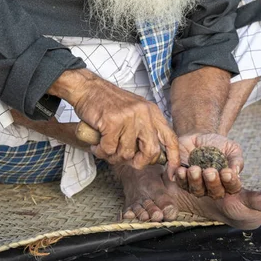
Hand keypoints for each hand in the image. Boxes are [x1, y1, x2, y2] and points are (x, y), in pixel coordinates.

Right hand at [49, 69, 179, 177]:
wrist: (87, 88)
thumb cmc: (108, 103)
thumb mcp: (134, 111)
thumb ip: (145, 130)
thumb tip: (152, 157)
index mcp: (152, 112)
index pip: (170, 138)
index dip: (173, 158)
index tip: (171, 173)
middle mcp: (144, 113)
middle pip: (151, 151)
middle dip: (138, 162)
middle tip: (125, 160)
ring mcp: (128, 117)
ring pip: (127, 153)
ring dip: (113, 156)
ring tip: (105, 147)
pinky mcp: (112, 122)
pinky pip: (109, 149)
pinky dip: (101, 151)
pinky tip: (97, 143)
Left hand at [176, 132, 243, 198]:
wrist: (199, 136)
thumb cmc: (219, 144)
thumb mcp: (232, 148)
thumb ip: (236, 160)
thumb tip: (235, 172)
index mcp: (228, 181)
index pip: (232, 187)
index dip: (230, 182)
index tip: (227, 172)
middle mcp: (213, 187)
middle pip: (214, 193)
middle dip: (212, 183)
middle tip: (209, 172)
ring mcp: (197, 185)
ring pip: (197, 190)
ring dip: (195, 181)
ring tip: (194, 169)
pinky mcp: (182, 179)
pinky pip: (181, 183)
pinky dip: (181, 178)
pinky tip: (181, 170)